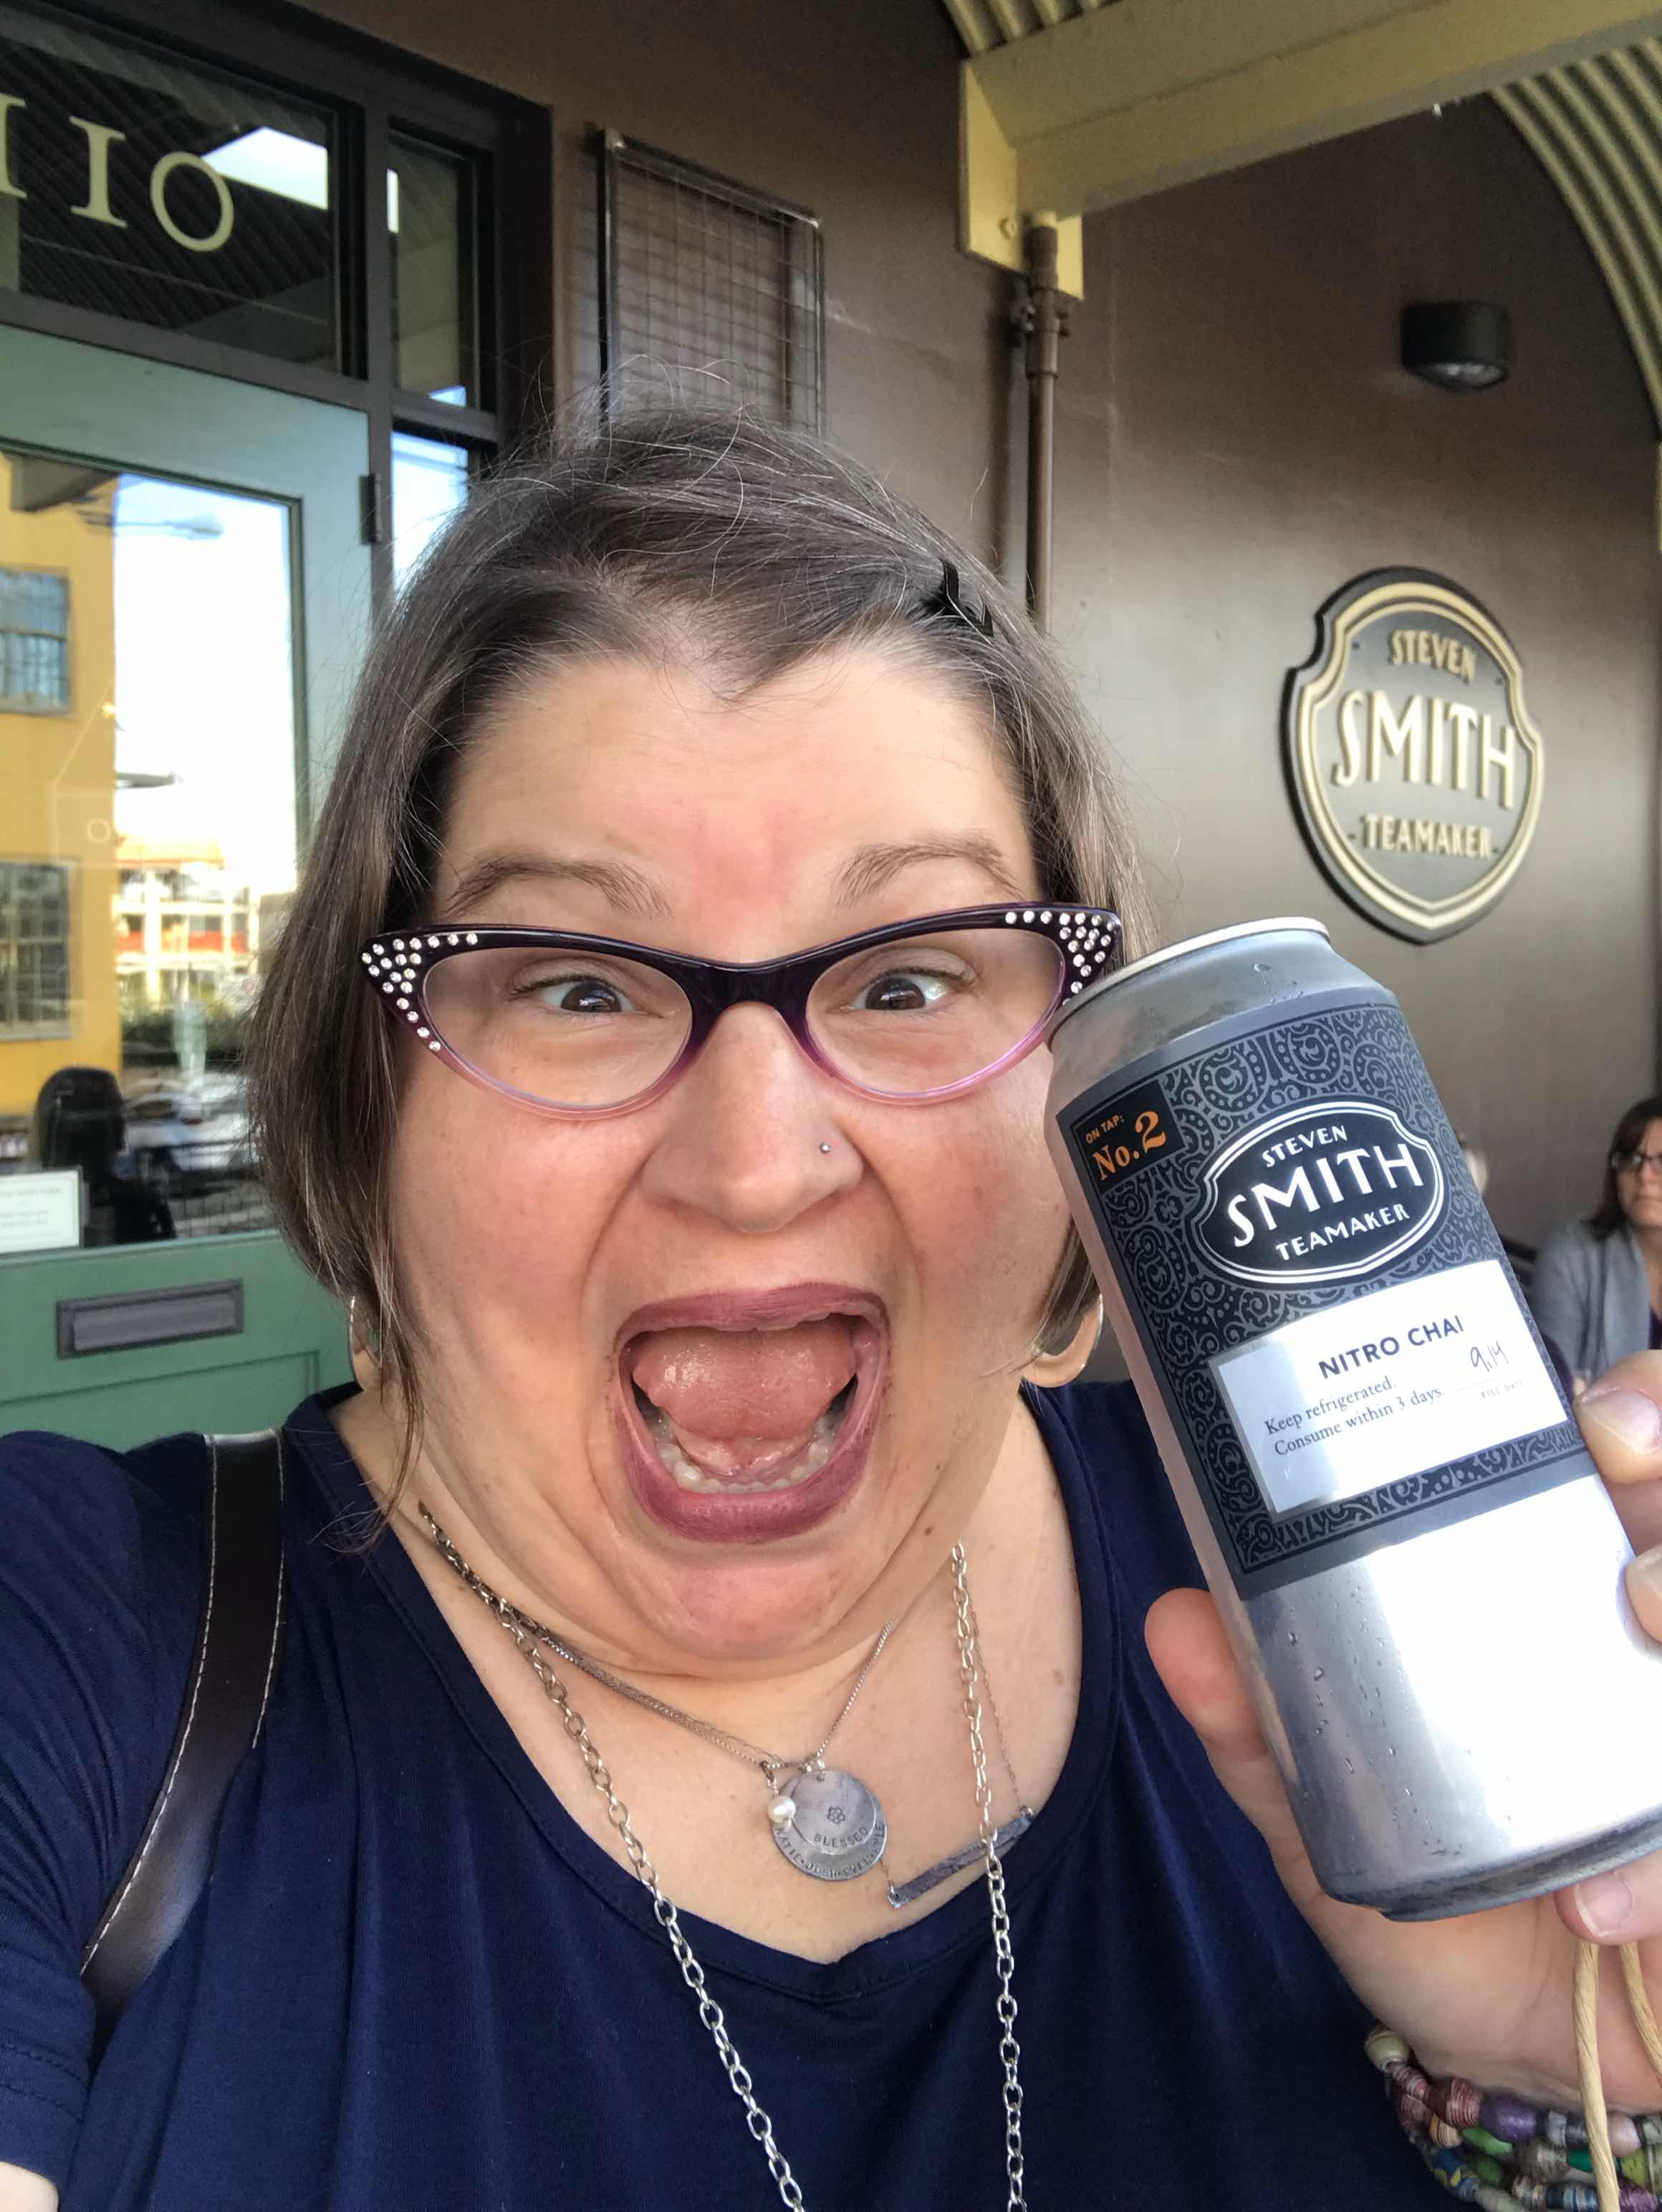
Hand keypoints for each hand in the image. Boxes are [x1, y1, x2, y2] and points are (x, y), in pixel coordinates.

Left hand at [1144, 1349, 1661, 2106]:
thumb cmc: (1452, 1903)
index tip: (1599, 1422)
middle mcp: (1661, 1636)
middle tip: (1633, 1575)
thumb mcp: (1336, 1819)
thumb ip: (1260, 1728)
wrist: (1536, 2054)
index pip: (1639, 1456)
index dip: (1646, 1412)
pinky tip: (1604, 1905)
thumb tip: (1173, 1620)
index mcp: (1578, 1586)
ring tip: (1643, 1636)